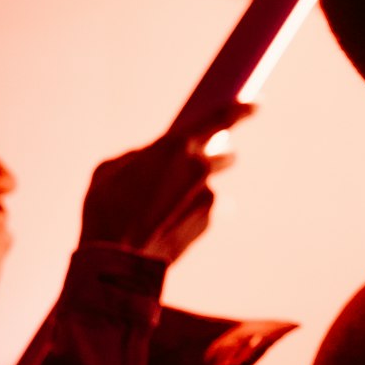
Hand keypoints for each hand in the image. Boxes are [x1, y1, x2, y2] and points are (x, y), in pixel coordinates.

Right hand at [78, 104, 252, 262]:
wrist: (117, 259)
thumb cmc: (106, 209)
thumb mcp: (111, 169)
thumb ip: (141, 157)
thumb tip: (153, 160)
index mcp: (176, 144)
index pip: (221, 118)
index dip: (243, 109)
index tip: (258, 105)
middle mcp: (199, 166)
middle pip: (224, 155)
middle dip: (216, 158)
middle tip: (197, 167)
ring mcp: (208, 195)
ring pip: (209, 185)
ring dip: (195, 190)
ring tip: (163, 207)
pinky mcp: (209, 220)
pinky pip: (204, 210)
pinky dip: (190, 213)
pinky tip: (165, 224)